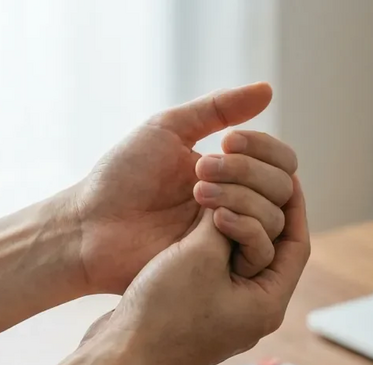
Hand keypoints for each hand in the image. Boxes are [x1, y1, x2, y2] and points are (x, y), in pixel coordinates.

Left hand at [71, 82, 294, 293]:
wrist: (91, 226)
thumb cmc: (121, 176)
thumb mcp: (167, 129)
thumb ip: (217, 109)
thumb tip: (268, 90)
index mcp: (229, 173)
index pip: (279, 161)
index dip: (265, 149)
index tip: (229, 142)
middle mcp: (235, 204)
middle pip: (281, 187)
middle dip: (247, 171)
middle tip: (200, 170)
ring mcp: (229, 236)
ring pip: (274, 217)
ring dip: (242, 196)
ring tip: (197, 193)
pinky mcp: (220, 265)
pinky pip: (256, 248)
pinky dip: (243, 226)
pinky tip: (213, 217)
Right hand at [83, 176, 309, 364]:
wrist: (117, 357)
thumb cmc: (161, 316)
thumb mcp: (199, 257)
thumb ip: (224, 221)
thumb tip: (232, 196)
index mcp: (266, 304)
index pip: (296, 245)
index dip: (292, 206)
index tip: (283, 173)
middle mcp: (250, 310)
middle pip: (269, 247)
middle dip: (254, 209)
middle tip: (239, 177)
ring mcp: (223, 311)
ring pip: (237, 254)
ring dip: (227, 222)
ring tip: (210, 194)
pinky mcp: (196, 309)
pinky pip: (212, 265)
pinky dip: (207, 240)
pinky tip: (192, 219)